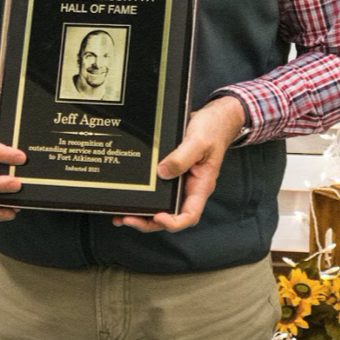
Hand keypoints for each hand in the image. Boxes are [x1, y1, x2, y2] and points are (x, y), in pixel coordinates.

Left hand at [112, 95, 245, 232]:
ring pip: (163, 205)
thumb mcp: (198, 141)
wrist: (216, 117)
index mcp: (201, 185)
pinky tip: (132, 193)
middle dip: (149, 222)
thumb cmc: (213, 129)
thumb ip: (182, 157)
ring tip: (123, 215)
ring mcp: (181, 181)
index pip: (189, 215)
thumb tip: (162, 173)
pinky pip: (159, 188)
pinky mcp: (172, 171)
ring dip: (143, 212)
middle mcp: (190, 187)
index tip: (158, 217)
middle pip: (171, 215)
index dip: (173, 222)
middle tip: (128, 218)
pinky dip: (145, 194)